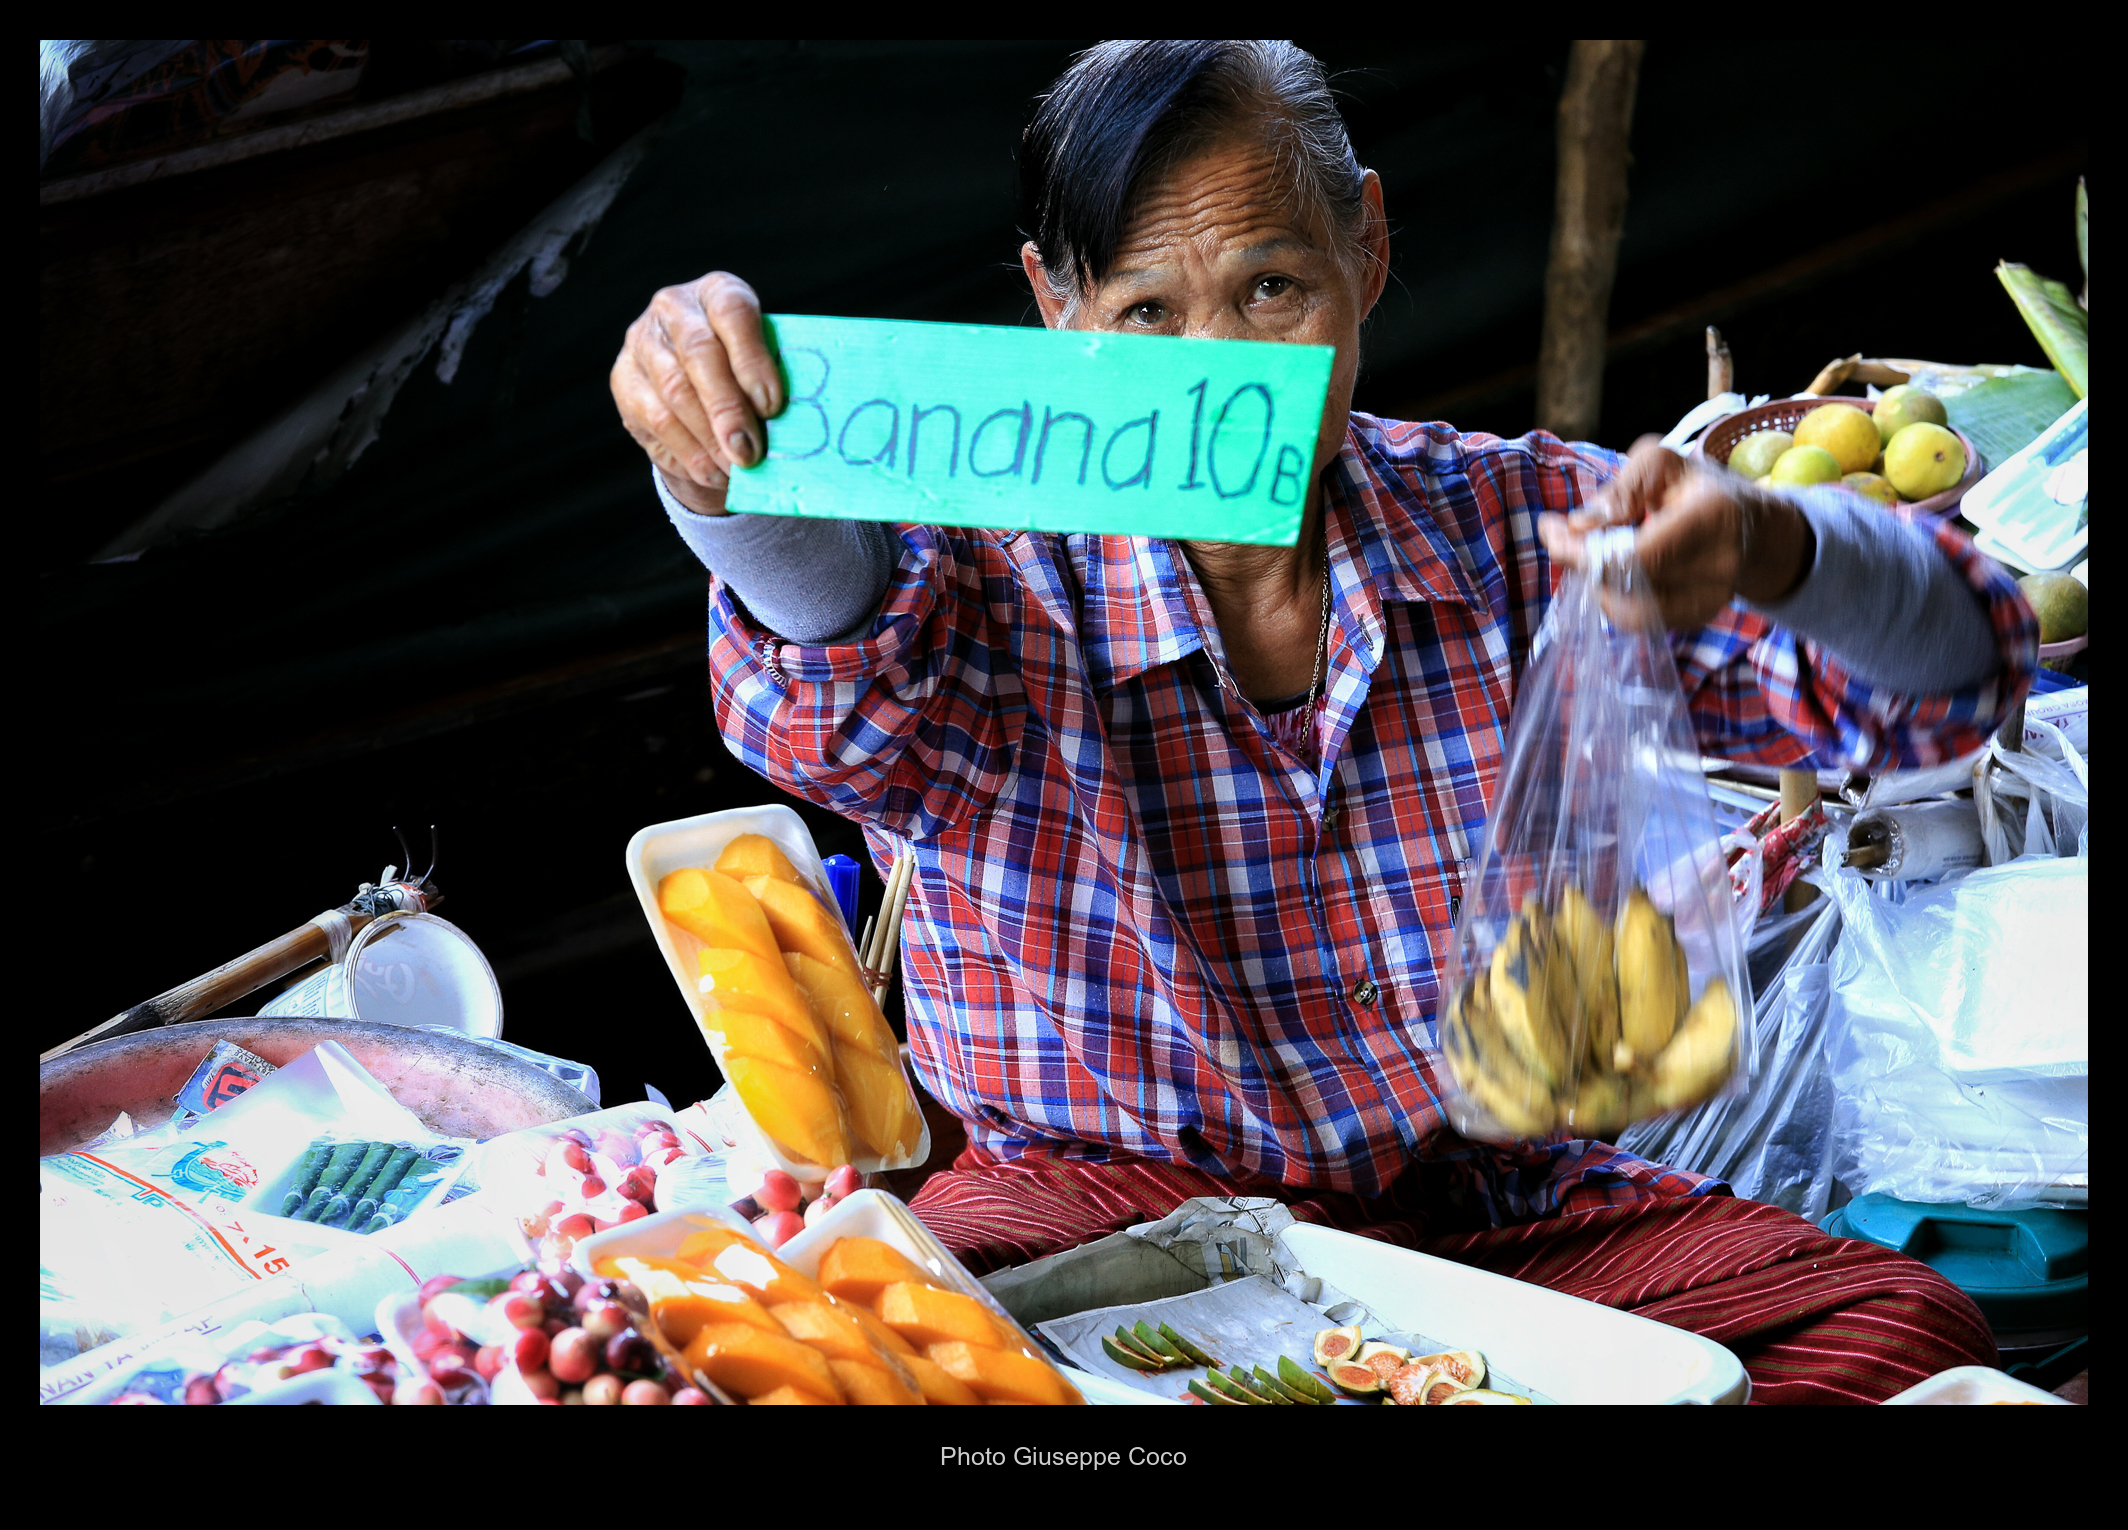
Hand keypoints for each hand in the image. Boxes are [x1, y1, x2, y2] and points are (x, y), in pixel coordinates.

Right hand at [609, 272, 784, 514]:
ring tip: (736, 469)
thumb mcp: (766, 361)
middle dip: (727, 410)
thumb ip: (777, 378)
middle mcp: (673, 308)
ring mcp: (642, 343)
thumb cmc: (748, 370)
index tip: (772, 406)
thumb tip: (795, 424)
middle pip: (699, 355)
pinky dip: (689, 453)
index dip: (752, 360)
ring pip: (674, 393)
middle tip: (750, 453)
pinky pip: (655, 421)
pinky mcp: (624, 380)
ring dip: (709, 439)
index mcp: (718, 291)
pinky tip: (714, 472)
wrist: (698, 381)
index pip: (733, 313)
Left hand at [1538, 436, 1814, 629]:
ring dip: (1596, 582)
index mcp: (1712, 518)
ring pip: (1626, 610)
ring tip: (1597, 551)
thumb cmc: (1700, 489)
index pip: (1636, 554)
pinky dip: (1614, 596)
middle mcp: (1718, 567)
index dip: (1584, 549)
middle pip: (1626, 583)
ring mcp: (1710, 600)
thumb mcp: (1663, 465)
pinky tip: (1616, 571)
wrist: (1753, 530)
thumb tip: (1580, 525)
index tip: (1551, 528)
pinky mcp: (1697, 619)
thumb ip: (1622, 489)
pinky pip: (1638, 619)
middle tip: (1563, 536)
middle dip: (1581, 561)